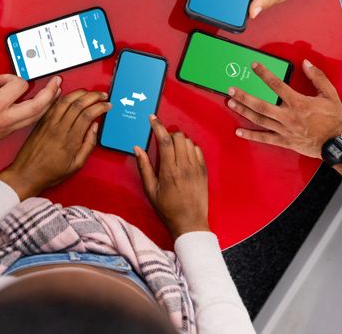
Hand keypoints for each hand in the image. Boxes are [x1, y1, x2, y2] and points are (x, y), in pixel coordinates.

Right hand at [0, 44, 60, 151]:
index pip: (18, 86)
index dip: (10, 77)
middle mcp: (6, 118)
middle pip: (38, 106)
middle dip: (50, 92)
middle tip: (57, 81)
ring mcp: (9, 127)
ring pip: (37, 116)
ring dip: (49, 103)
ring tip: (55, 92)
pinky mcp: (8, 133)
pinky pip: (30, 122)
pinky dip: (39, 112)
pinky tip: (42, 106)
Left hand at [0, 89, 110, 198]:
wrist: (26, 174)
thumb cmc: (50, 173)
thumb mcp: (76, 165)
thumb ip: (88, 145)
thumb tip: (95, 127)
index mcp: (70, 141)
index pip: (88, 115)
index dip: (100, 107)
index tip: (107, 105)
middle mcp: (59, 129)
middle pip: (78, 104)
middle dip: (93, 96)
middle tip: (102, 95)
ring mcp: (49, 124)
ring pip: (66, 101)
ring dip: (80, 93)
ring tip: (89, 92)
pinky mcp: (41, 122)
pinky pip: (53, 104)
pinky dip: (63, 96)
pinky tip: (70, 93)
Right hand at [134, 115, 208, 239]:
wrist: (190, 223)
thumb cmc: (167, 208)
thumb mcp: (150, 190)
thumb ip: (144, 167)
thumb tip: (137, 148)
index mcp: (169, 171)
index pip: (164, 141)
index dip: (158, 126)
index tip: (152, 118)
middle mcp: (184, 167)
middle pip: (178, 137)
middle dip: (168, 134)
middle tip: (162, 140)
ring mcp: (197, 168)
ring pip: (189, 141)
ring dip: (179, 140)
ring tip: (173, 149)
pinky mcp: (204, 171)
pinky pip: (198, 150)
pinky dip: (190, 148)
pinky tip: (184, 155)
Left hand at [227, 60, 341, 158]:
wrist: (336, 143)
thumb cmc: (333, 119)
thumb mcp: (329, 94)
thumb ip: (317, 77)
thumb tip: (306, 63)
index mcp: (298, 103)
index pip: (277, 85)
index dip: (264, 74)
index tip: (254, 66)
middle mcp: (288, 116)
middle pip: (261, 105)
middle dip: (244, 97)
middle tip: (231, 90)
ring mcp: (284, 130)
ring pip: (259, 120)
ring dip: (243, 111)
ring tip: (231, 103)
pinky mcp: (284, 141)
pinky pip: (264, 138)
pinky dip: (250, 135)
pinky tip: (239, 131)